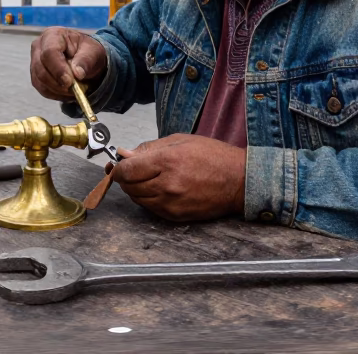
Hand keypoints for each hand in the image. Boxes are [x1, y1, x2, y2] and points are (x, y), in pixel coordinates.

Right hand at [29, 27, 106, 100]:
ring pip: (40, 81)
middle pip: (41, 68)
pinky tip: (67, 92)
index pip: (49, 52)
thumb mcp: (93, 52)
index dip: (58, 69)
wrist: (85, 59)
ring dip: (58, 90)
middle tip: (74, 89)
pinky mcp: (36, 75)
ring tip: (75, 90)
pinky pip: (42, 89)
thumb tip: (77, 74)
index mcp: (53, 35)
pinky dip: (56, 94)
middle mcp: (39, 46)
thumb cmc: (88, 52)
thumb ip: (85, 61)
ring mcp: (35, 61)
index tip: (69, 82)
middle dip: (58, 82)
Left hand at [111, 134, 245, 221]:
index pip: (126, 170)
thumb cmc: (213, 157)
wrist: (238, 181)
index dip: (119, 167)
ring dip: (136, 189)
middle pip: (128, 186)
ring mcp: (170, 203)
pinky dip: (148, 199)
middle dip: (126, 178)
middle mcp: (166, 185)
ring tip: (149, 178)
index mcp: (166, 162)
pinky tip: (159, 189)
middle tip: (133, 170)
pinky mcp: (175, 216)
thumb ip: (149, 148)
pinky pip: (150, 208)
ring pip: (137, 199)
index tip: (120, 164)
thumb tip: (125, 154)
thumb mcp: (180, 141)